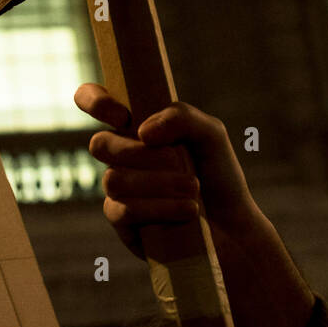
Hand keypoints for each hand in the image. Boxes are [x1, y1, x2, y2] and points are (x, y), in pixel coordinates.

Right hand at [74, 83, 315, 326]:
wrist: (233, 226)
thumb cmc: (218, 175)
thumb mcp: (211, 134)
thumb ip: (181, 117)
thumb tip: (141, 132)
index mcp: (136, 125)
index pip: (94, 100)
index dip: (96, 101)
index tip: (123, 116)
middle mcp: (121, 155)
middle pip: (99, 144)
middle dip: (139, 154)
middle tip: (178, 160)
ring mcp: (118, 189)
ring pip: (114, 179)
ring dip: (160, 183)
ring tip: (194, 190)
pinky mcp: (123, 222)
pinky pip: (124, 210)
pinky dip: (160, 207)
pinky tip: (188, 210)